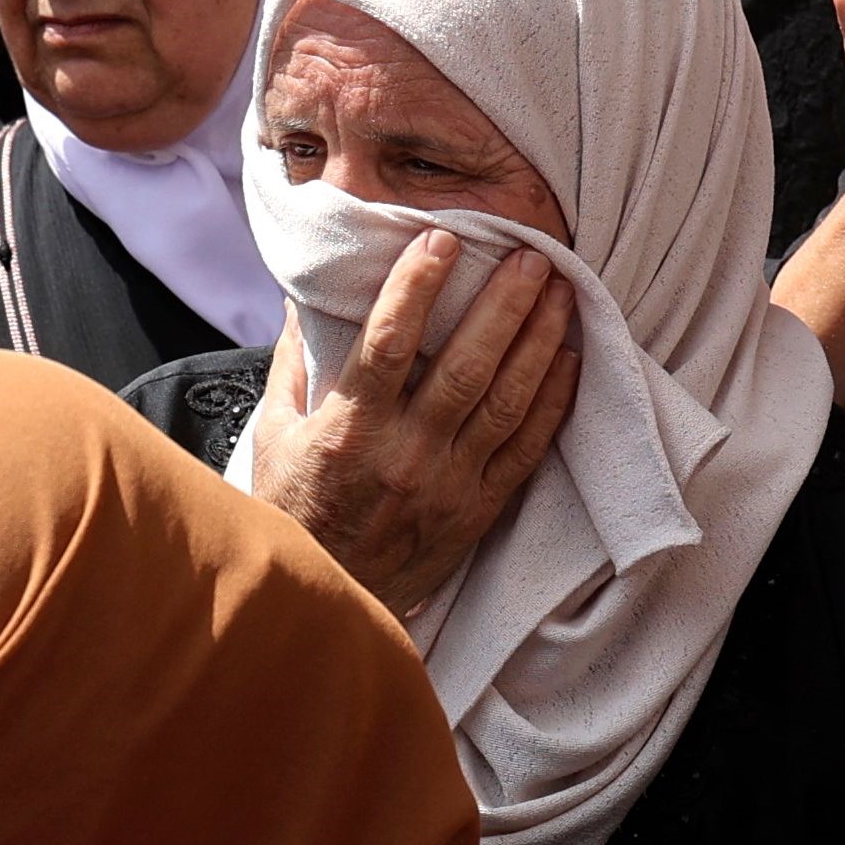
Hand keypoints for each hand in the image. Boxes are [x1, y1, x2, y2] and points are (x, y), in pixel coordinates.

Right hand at [248, 232, 579, 617]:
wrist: (326, 605)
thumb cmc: (295, 513)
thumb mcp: (274, 437)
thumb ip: (293, 365)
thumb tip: (301, 297)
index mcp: (349, 430)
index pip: (387, 344)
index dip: (417, 287)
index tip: (441, 239)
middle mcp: (405, 456)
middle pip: (466, 366)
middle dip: (502, 305)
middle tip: (530, 256)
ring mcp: (449, 485)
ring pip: (507, 401)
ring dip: (538, 341)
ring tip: (559, 291)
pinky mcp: (479, 511)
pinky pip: (527, 449)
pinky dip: (553, 401)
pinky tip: (569, 358)